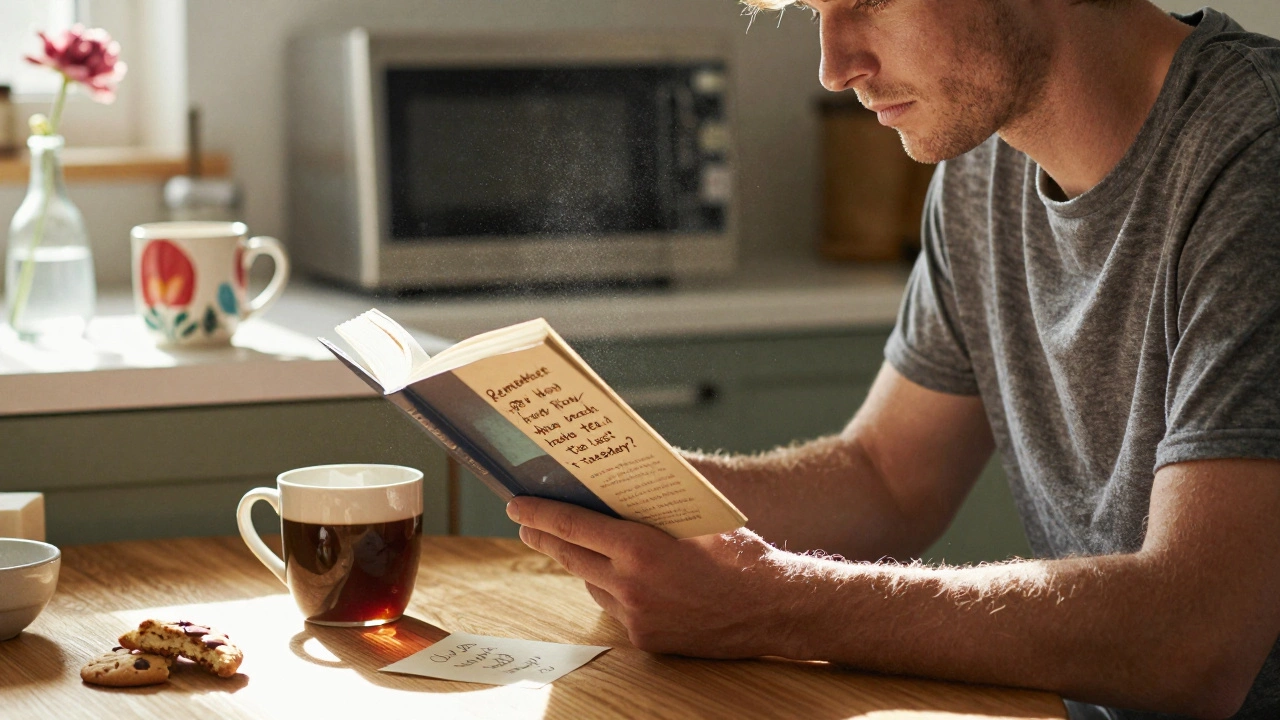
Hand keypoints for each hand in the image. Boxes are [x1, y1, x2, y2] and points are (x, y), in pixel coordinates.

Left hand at [507, 497, 799, 657]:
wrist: (773, 608)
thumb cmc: (740, 554)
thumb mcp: (695, 517)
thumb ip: (652, 506)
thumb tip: (616, 482)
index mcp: (640, 549)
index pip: (573, 525)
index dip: (539, 513)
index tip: (516, 504)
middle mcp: (631, 586)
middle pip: (570, 556)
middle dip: (544, 537)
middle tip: (526, 523)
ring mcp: (636, 617)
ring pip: (591, 584)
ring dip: (580, 563)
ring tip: (573, 543)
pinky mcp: (646, 639)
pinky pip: (614, 608)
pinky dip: (610, 589)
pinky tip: (617, 575)